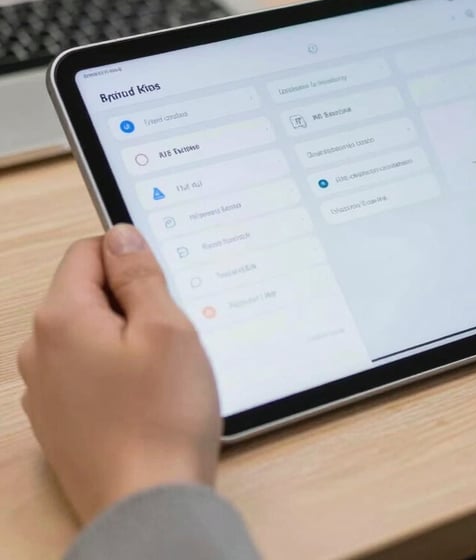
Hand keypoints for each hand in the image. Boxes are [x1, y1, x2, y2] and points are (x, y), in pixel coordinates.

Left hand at [18, 224, 220, 523]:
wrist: (148, 504)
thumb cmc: (162, 415)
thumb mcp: (166, 327)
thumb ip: (139, 274)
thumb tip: (121, 236)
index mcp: (62, 318)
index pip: (88, 252)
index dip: (131, 258)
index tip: (164, 284)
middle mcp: (39, 351)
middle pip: (87, 293)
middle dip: (131, 301)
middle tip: (172, 332)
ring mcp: (44, 389)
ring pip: (90, 334)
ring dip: (126, 337)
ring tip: (163, 369)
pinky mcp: (58, 419)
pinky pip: (87, 371)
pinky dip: (116, 371)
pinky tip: (146, 396)